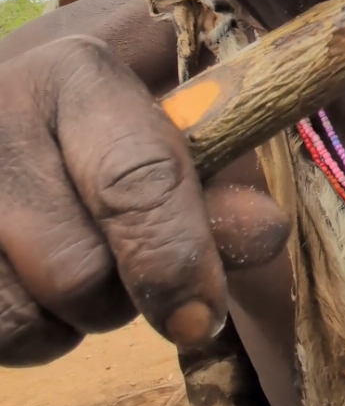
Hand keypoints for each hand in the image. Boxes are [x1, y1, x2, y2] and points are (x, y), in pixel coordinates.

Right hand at [0, 35, 288, 366]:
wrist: (19, 100)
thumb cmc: (119, 111)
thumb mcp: (179, 116)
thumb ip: (226, 172)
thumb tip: (260, 232)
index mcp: (77, 73)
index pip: (133, 178)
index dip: (176, 258)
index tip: (199, 315)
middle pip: (77, 271)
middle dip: (127, 290)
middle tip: (143, 264)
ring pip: (26, 317)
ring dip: (75, 317)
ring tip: (87, 258)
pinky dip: (30, 332)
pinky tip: (38, 280)